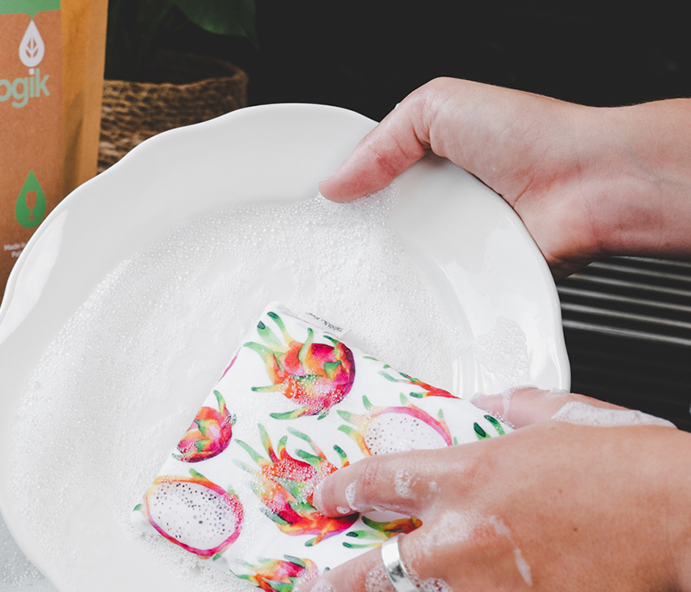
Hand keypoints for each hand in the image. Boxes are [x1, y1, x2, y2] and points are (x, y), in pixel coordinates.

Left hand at [298, 389, 690, 591]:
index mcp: (469, 475)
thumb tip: (489, 402)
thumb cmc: (632, 466)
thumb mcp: (564, 417)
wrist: (684, 515)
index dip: (340, 489)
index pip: (379, 481)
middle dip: (342, 576)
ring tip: (369, 591)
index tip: (324, 497)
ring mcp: (489, 584)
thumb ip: (513, 407)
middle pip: (379, 564)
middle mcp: (466, 535)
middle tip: (319, 581)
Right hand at [318, 77, 690, 277]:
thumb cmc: (533, 136)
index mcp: (429, 159)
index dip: (341, 190)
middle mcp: (440, 203)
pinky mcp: (470, 284)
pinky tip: (400, 289)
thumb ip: (380, 140)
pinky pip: (431, 295)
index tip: (312, 204)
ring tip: (363, 265)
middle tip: (331, 238)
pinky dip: (416, 295)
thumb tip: (335, 183)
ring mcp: (455, 246)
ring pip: (398, 265)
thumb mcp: (438, 105)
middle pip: (376, 226)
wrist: (588, 187)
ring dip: (383, 265)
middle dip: (354, 233)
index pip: (370, 178)